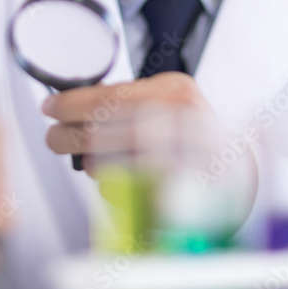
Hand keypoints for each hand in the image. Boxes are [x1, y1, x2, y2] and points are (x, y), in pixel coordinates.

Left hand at [42, 72, 256, 220]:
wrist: (237, 171)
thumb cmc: (194, 133)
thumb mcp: (169, 99)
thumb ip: (129, 100)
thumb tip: (72, 104)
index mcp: (176, 92)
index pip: (111, 95)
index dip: (72, 103)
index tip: (50, 107)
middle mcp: (182, 122)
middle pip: (106, 130)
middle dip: (69, 136)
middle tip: (54, 137)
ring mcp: (182, 162)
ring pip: (111, 165)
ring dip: (91, 164)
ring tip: (87, 158)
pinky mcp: (178, 196)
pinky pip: (127, 194)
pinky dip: (113, 189)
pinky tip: (116, 179)